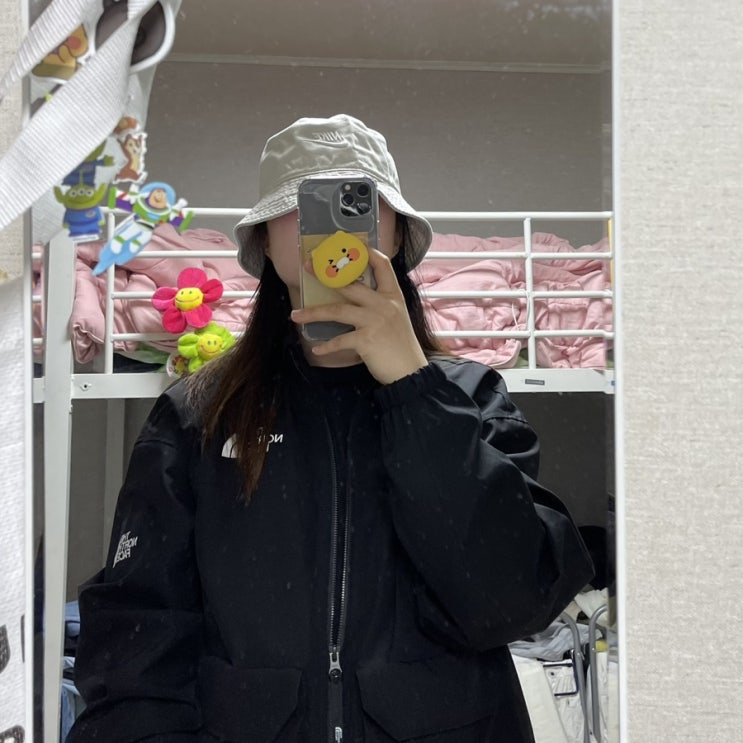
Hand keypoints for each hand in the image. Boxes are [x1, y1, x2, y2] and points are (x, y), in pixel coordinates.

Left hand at [290, 249, 427, 384]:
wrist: (410, 371)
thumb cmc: (401, 345)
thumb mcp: (396, 317)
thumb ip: (380, 304)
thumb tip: (353, 296)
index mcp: (393, 295)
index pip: (382, 264)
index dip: (365, 252)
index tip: (349, 244)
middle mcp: (384, 304)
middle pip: (350, 284)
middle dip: (325, 274)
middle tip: (307, 267)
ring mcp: (375, 321)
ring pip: (338, 310)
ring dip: (313, 313)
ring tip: (295, 315)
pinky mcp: (367, 340)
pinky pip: (340, 340)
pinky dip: (327, 346)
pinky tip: (317, 349)